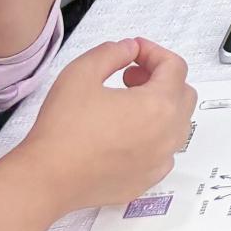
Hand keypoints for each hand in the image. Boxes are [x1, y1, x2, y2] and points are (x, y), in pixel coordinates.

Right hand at [13, 38, 196, 211]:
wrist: (46, 178)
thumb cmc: (63, 128)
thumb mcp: (83, 72)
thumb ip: (113, 52)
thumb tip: (130, 49)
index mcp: (159, 106)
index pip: (175, 67)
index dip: (153, 52)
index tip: (133, 52)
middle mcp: (168, 135)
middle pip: (183, 94)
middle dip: (161, 78)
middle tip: (129, 76)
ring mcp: (159, 161)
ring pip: (177, 124)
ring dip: (160, 107)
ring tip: (125, 104)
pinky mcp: (146, 181)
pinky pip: (164, 152)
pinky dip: (153, 136)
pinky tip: (124, 134)